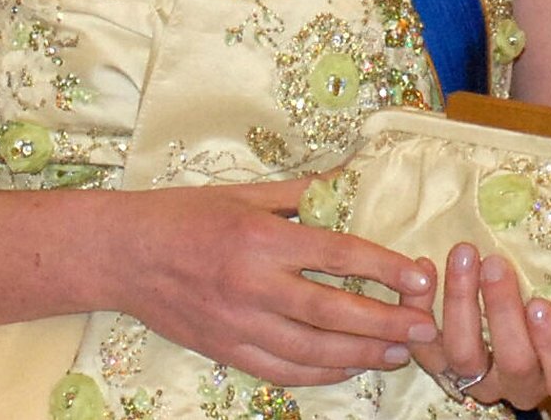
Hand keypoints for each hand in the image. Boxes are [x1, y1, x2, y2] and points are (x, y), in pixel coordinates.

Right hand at [113, 178, 438, 387]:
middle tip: (425, 325)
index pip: (336, 255)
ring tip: (398, 350)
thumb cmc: (184, 214)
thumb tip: (347, 177)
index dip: (384, 268)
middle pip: (333, 311)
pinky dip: (322, 374)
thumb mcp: (241, 192)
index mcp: (260, 237)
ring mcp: (240, 324)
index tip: (419, 277)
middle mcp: (253, 284)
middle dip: (386, 321)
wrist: (124, 254)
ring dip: (362, 354)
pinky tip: (349, 367)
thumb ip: (299, 192)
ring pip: (313, 351)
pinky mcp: (227, 351)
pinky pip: (284, 371)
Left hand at [406, 243, 550, 409]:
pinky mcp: (437, 363)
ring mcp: (474, 378)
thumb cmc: (534, 295)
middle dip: (503, 311)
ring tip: (464, 255)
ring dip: (462, 301)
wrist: (487, 314)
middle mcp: (515, 383)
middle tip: (496, 264)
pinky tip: (426, 265)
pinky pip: (423, 343)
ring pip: (464, 355)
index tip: (540, 303)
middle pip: (514, 363)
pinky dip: (420, 304)